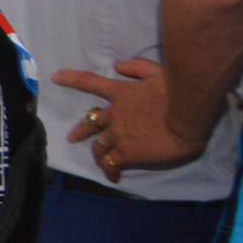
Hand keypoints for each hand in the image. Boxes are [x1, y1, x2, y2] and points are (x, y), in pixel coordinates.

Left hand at [54, 60, 202, 176]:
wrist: (187, 114)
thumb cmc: (176, 91)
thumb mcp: (157, 70)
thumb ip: (136, 67)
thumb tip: (117, 66)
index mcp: (120, 92)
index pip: (89, 82)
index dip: (71, 79)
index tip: (55, 77)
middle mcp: (114, 113)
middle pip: (91, 122)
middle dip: (81, 130)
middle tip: (72, 137)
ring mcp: (118, 133)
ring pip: (99, 145)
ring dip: (97, 153)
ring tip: (97, 160)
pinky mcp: (127, 152)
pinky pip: (112, 162)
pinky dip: (110, 169)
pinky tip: (113, 176)